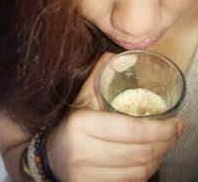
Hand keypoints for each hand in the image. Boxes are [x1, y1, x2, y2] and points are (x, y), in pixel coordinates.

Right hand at [46, 53, 183, 181]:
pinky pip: (130, 181)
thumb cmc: (72, 124)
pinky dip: (147, 171)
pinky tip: (151, 159)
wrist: (52, 156)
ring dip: (159, 157)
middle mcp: (84, 151)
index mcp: (83, 123)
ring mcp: (87, 174)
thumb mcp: (83, 98)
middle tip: (175, 132)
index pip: (132, 130)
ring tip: (166, 144)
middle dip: (165, 143)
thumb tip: (117, 58)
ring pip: (138, 170)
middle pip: (138, 152)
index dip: (160, 129)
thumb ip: (100, 77)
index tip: (175, 123)